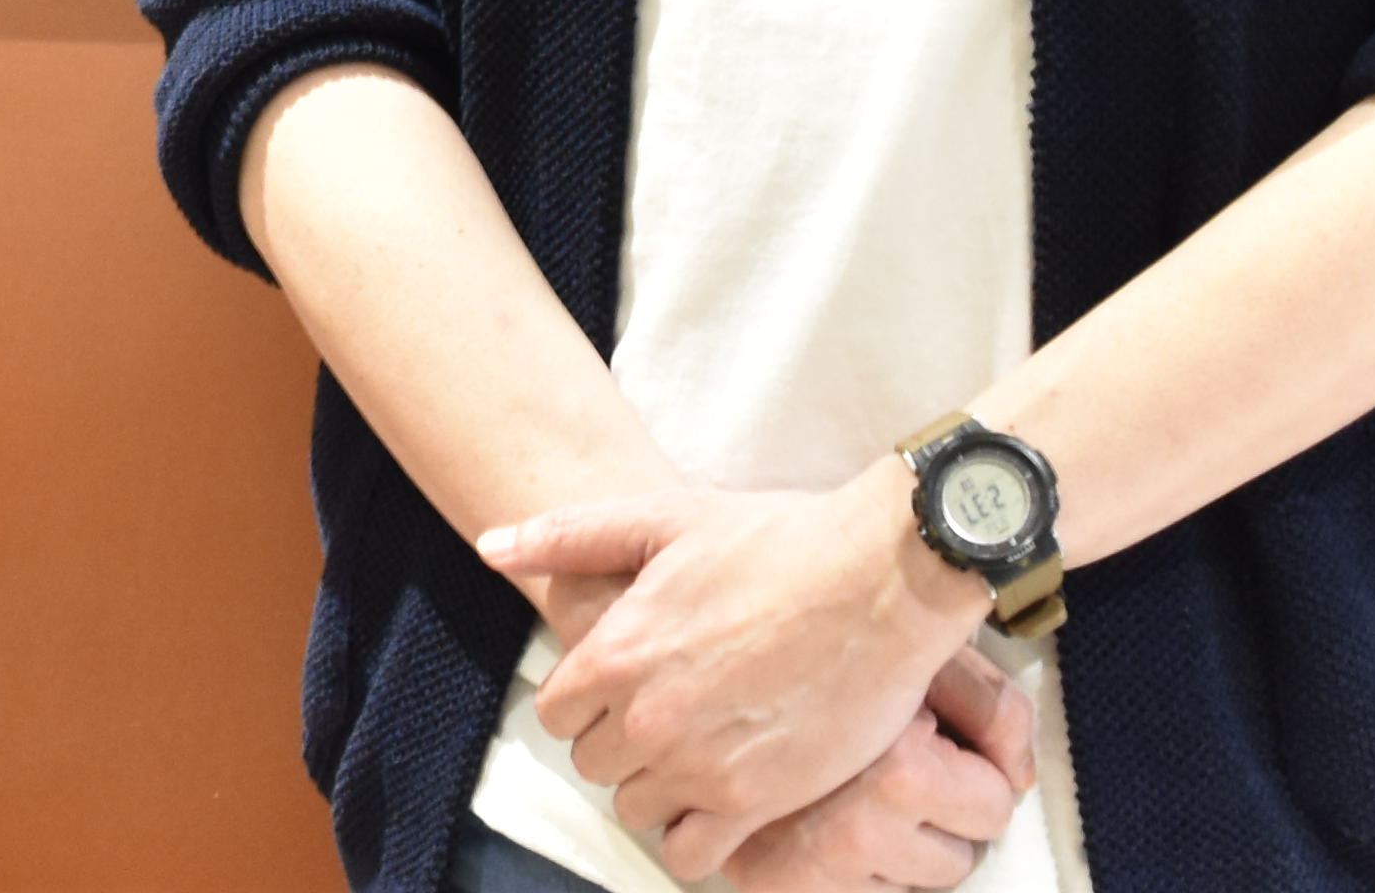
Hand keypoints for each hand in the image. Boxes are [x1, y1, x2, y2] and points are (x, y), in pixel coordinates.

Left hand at [488, 468, 991, 881]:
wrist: (883, 578)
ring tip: (700, 756)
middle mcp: (646, 717)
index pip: (557, 712)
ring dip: (659, 790)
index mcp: (616, 652)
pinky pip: (692, 856)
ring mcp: (700, 765)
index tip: (627, 687)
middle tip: (671, 718)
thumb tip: (491, 545)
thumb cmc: (777, 540)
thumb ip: (568, 536)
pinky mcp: (757, 800)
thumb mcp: (664, 518)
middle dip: (622, 744)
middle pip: (595, 764)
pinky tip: (726, 800)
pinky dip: (697, 837)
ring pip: (637, 811)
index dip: (588, 700)